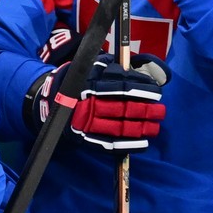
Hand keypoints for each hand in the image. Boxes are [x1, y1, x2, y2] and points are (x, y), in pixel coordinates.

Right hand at [28, 55, 167, 151]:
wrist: (51, 102)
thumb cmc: (78, 83)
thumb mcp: (90, 68)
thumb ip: (109, 67)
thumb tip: (135, 71)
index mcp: (91, 85)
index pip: (123, 88)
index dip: (142, 90)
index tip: (157, 92)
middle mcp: (90, 104)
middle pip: (124, 109)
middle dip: (146, 111)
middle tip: (160, 111)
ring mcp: (87, 123)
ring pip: (120, 127)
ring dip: (141, 128)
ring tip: (154, 127)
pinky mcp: (86, 138)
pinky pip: (110, 144)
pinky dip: (129, 145)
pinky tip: (143, 143)